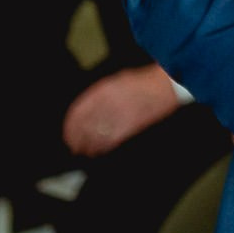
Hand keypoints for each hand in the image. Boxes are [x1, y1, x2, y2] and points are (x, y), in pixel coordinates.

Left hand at [63, 65, 181, 156]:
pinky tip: (98, 151)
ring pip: (96, 134)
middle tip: (73, 146)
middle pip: (85, 125)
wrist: (165, 86)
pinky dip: (102, 147)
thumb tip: (88, 110)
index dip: (71, 125)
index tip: (67, 133)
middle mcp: (108, 102)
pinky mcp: (130, 125)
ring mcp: (119, 114)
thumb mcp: (118, 82)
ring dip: (88, 144)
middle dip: (76, 137)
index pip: (79, 111)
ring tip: (83, 151)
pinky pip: (111, 139)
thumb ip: (102, 95)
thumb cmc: (143, 82)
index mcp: (104, 90)